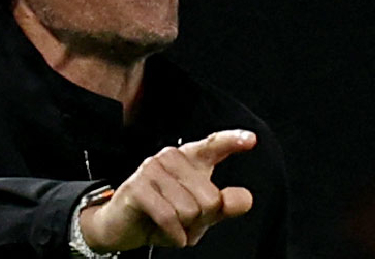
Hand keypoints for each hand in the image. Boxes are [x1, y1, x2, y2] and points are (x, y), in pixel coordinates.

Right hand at [79, 129, 255, 251]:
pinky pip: (169, 216)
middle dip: (200, 220)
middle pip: (210, 197)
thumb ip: (225, 205)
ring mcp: (152, 169)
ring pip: (189, 209)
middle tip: (183, 221)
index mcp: (190, 158)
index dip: (233, 141)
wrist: (123, 227)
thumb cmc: (164, 214)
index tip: (251, 140)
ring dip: (184, 228)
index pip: (214, 145)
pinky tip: (170, 234)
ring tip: (171, 225)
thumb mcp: (200, 214)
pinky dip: (174, 234)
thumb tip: (245, 198)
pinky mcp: (137, 187)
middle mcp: (171, 157)